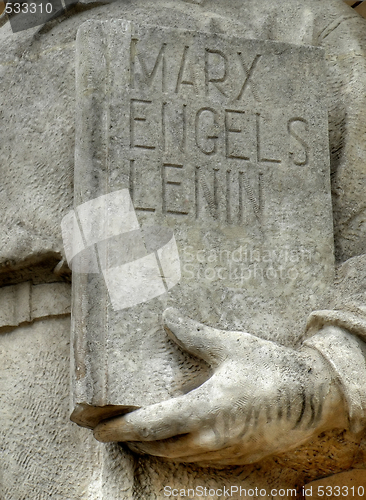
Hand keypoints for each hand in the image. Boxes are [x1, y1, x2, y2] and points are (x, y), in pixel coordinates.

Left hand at [94, 308, 346, 465]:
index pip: (150, 425)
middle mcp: (208, 438)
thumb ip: (193, 334)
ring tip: (136, 436)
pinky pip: (195, 459)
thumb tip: (167, 317)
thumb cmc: (269, 369)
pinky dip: (176, 450)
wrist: (311, 399)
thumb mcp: (229, 346)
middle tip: (110, 430)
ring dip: (152, 447)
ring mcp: (222, 451)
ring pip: (175, 456)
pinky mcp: (234, 456)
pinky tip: (174, 438)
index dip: (121, 428)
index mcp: (203, 410)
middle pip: (157, 447)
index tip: (98, 428)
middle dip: (130, 441)